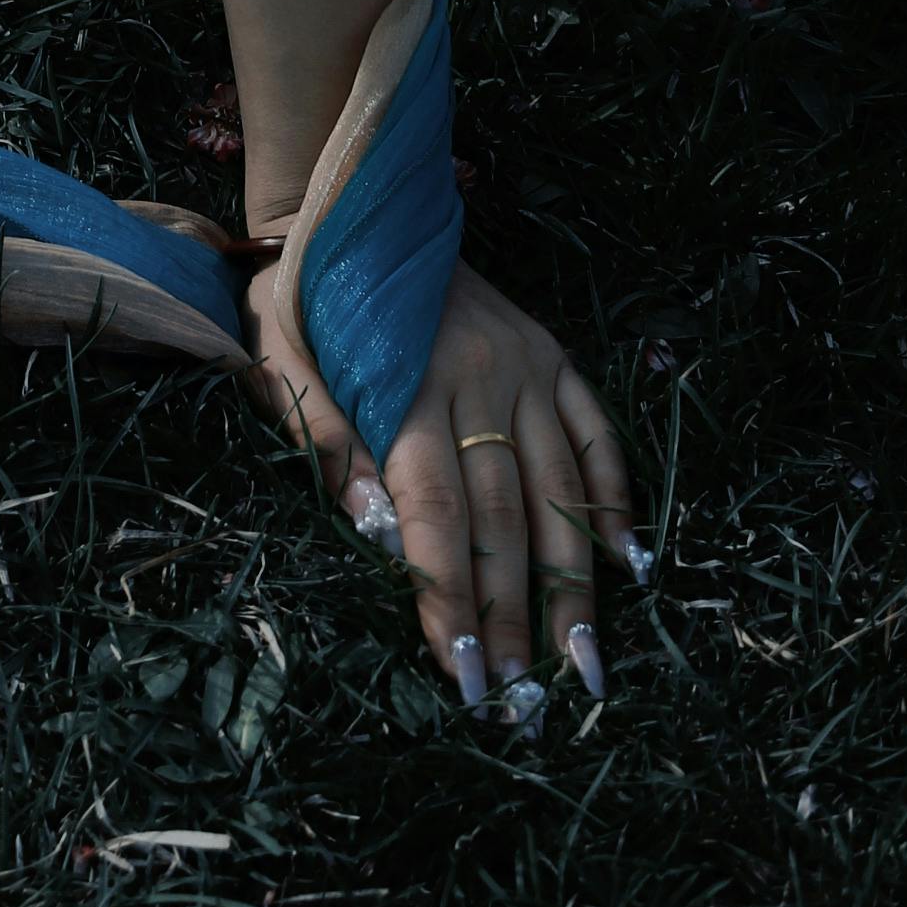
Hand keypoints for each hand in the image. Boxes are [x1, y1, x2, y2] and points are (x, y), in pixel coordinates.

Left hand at [246, 243, 636, 720]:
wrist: (355, 204)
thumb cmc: (305, 294)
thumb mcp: (279, 353)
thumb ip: (319, 435)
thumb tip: (369, 528)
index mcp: (406, 386)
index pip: (436, 515)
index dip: (450, 598)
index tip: (463, 673)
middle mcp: (478, 379)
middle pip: (504, 518)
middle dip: (514, 617)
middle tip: (525, 702)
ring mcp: (523, 365)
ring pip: (559, 488)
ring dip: (573, 583)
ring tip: (582, 664)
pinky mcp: (551, 352)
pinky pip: (594, 431)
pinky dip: (615, 496)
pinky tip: (627, 565)